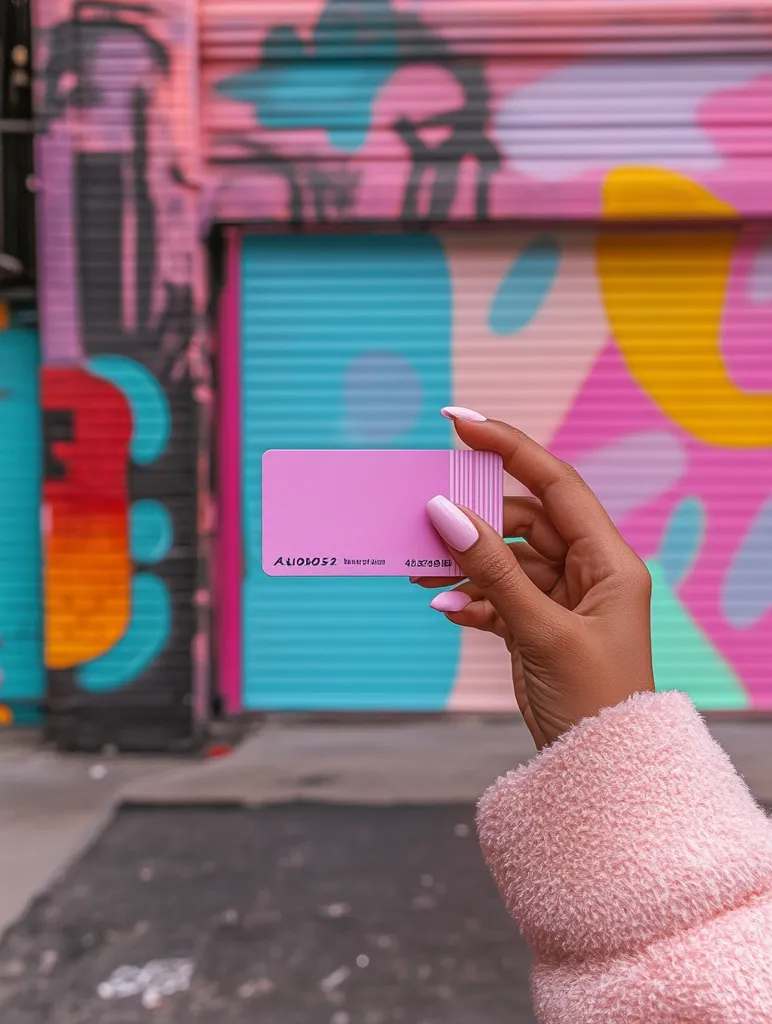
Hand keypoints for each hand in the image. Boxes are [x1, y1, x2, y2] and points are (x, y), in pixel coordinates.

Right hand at [414, 409, 654, 749]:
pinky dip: (470, 600)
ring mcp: (560, 599)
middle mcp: (586, 572)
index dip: (509, 447)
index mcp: (607, 561)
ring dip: (463, 565)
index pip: (555, 484)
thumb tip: (445, 513)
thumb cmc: (594, 700)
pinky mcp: (537, 626)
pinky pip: (496, 596)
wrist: (600, 770)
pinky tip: (445, 609)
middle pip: (521, 521)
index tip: (460, 421)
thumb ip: (492, 570)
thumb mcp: (542, 630)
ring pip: (503, 560)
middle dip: (472, 522)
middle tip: (421, 521)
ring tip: (420, 571)